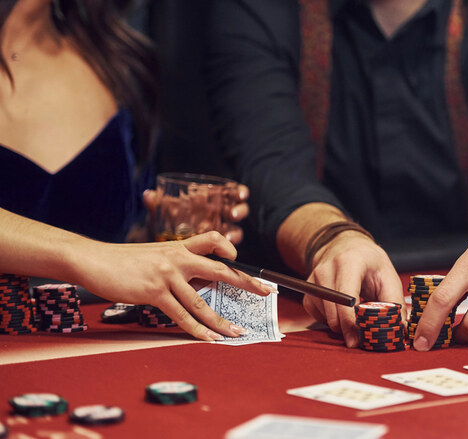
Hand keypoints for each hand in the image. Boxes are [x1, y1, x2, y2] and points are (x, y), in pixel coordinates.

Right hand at [78, 231, 273, 340]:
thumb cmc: (122, 260)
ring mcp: (166, 275)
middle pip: (220, 270)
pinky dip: (197, 329)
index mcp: (178, 246)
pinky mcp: (154, 292)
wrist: (92, 259)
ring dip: (221, 320)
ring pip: (201, 301)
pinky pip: (180, 315)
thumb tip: (195, 282)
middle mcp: (177, 258)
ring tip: (236, 332)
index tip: (238, 257)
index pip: (212, 238)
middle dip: (246, 283)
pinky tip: (208, 338)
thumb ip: (175, 265)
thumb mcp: (154, 255)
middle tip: (265, 292)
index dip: (228, 246)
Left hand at [142, 184, 249, 243]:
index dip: (240, 192)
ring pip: (235, 231)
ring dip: (233, 234)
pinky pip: (226, 252)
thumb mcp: (161, 212)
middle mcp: (219, 216)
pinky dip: (224, 253)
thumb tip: (149, 195)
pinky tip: (220, 256)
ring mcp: (219, 233)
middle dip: (239, 211)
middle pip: (238, 211)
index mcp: (212, 201)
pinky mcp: (216, 251)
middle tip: (233, 214)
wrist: (158, 245)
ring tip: (228, 238)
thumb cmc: (166, 222)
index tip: (241, 194)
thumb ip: (157, 204)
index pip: (232, 193)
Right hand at [302, 231, 404, 347]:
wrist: (347, 247)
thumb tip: (399, 327)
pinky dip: (332, 320)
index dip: (351, 320)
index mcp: (349, 262)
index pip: (345, 296)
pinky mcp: (308, 291)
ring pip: (326, 317)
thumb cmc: (370, 263)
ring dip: (342, 325)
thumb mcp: (388, 276)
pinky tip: (343, 311)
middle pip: (333, 311)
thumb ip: (394, 301)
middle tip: (363, 336)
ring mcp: (314, 280)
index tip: (360, 338)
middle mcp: (326, 269)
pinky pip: (318, 316)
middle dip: (348, 328)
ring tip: (356, 316)